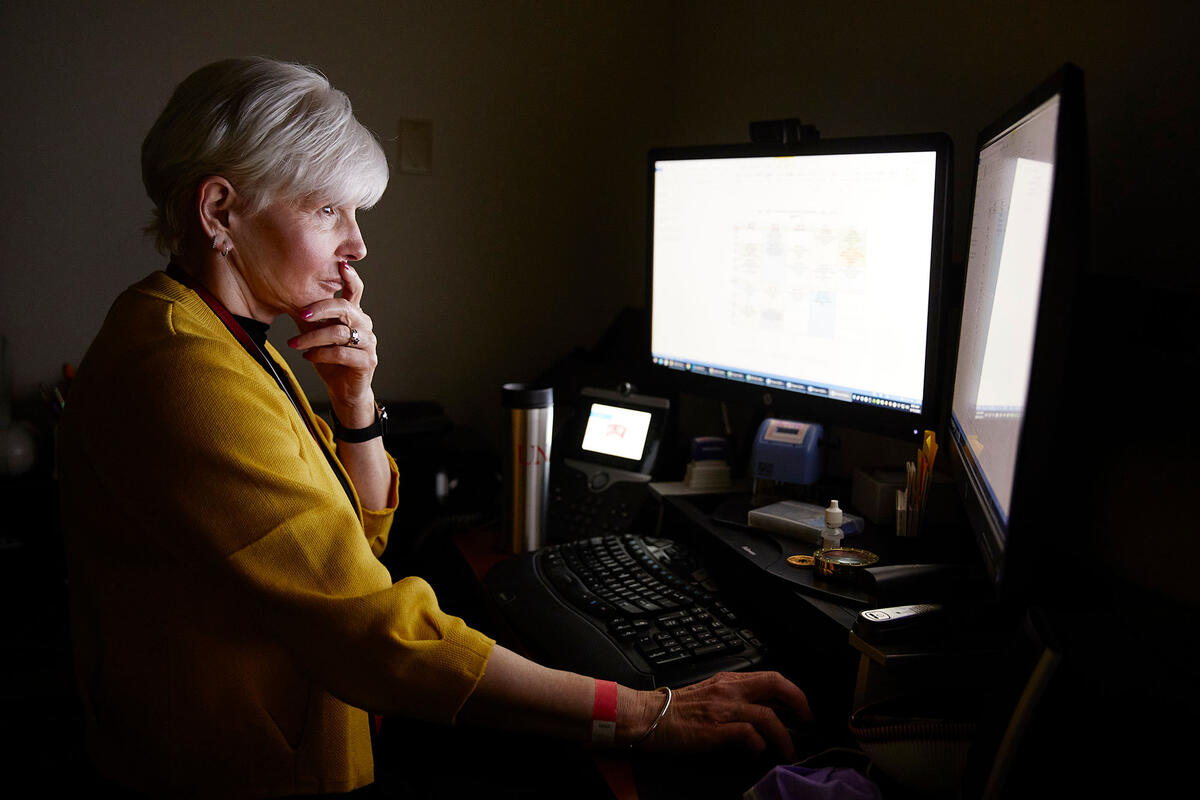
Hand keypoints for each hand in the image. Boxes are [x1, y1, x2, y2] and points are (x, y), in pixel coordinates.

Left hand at [288, 261, 377, 424]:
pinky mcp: (367, 362)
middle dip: (321, 309)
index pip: (355, 291)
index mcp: (355, 315)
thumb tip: (287, 296)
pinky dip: (321, 354)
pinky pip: (342, 353)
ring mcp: (369, 344)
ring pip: (340, 333)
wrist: (345, 391)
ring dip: (313, 338)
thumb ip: (312, 318)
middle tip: (301, 313)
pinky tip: (308, 357)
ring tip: (294, 344)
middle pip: (345, 308)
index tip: (340, 265)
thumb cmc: (332, 360)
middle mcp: (365, 326)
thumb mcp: (319, 334)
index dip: (350, 278)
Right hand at [635, 671, 811, 759]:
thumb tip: (764, 712)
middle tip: (807, 722)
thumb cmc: (676, 710)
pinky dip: (758, 743)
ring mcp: (722, 709)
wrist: (647, 716)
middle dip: (799, 704)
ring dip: (784, 736)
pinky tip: (759, 750)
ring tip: (789, 751)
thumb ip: (736, 698)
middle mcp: (729, 690)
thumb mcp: (710, 694)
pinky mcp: (714, 729)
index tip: (802, 709)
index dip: (794, 692)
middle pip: (776, 685)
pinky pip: (747, 733)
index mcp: (728, 680)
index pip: (771, 677)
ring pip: (768, 715)